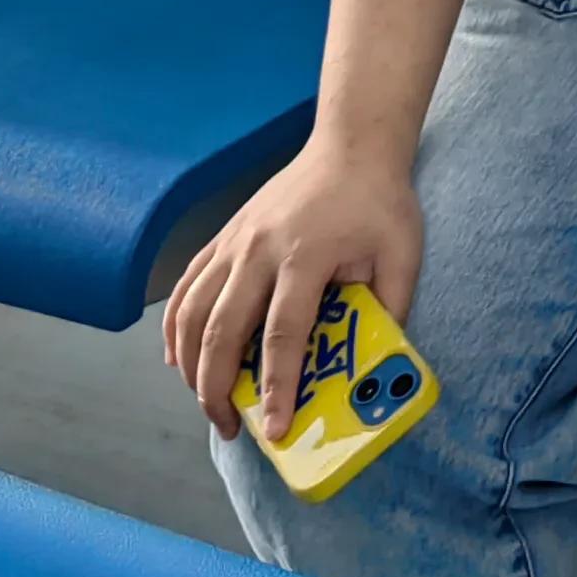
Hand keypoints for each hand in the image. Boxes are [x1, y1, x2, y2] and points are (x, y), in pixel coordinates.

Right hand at [161, 130, 423, 441]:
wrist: (350, 145)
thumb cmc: (379, 202)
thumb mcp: (402, 254)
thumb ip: (391, 307)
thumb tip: (377, 365)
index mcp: (305, 257)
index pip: (282, 336)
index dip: (276, 389)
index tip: (275, 431)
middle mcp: (259, 250)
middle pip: (222, 330)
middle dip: (216, 389)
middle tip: (228, 427)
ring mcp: (234, 242)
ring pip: (191, 312)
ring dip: (189, 364)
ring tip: (206, 400)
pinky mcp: (223, 236)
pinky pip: (185, 287)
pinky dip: (174, 326)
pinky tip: (177, 357)